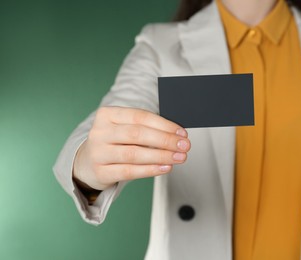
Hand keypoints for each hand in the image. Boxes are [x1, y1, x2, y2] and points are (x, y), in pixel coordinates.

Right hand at [73, 107, 190, 190]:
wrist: (87, 162)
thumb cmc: (114, 142)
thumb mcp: (124, 128)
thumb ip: (146, 129)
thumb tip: (177, 135)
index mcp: (107, 114)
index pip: (139, 116)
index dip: (163, 124)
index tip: (182, 132)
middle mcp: (100, 132)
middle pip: (137, 134)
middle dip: (165, 140)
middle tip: (184, 146)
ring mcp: (98, 153)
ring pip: (134, 154)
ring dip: (161, 156)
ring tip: (179, 157)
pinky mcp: (100, 172)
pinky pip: (129, 172)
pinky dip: (150, 170)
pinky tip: (165, 168)